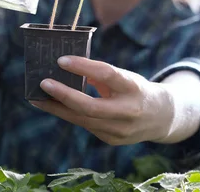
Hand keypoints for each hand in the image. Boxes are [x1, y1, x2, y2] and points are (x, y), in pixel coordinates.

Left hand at [30, 56, 173, 145]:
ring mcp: (121, 130)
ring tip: (37, 98)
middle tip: (42, 83)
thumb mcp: (124, 77)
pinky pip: (85, 125)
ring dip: (57, 108)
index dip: (83, 66)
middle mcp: (129, 112)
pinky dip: (68, 114)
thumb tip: (65, 68)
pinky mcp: (112, 140)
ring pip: (82, 119)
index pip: (106, 74)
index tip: (61, 60)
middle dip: (63, 95)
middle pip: (90, 106)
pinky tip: (53, 106)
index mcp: (134, 88)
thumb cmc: (135, 89)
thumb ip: (99, 74)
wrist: (162, 117)